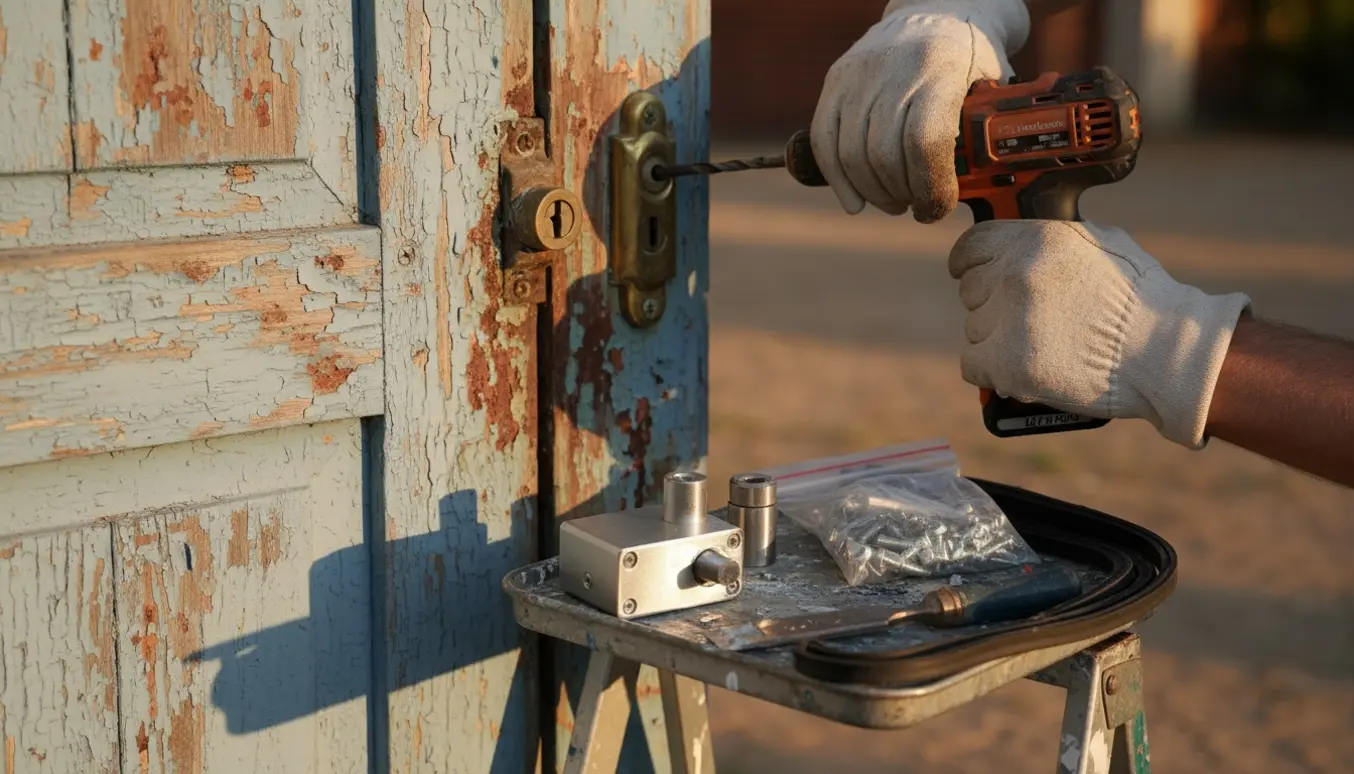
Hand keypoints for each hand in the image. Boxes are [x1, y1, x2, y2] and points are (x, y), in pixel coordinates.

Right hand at [810, 0, 1029, 221]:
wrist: (938, 9)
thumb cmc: (970, 59)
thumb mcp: (991, 89)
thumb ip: (982, 136)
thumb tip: (973, 194)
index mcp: (941, 68)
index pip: (923, 142)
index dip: (930, 186)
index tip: (938, 206)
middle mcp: (894, 68)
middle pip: (883, 154)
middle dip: (901, 193)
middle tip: (917, 205)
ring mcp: (859, 74)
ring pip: (852, 154)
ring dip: (874, 192)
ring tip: (894, 202)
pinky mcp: (836, 80)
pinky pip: (824, 140)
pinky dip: (838, 180)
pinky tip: (855, 201)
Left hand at [948, 220, 1251, 448]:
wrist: (1166, 353)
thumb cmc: (1142, 302)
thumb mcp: (1100, 244)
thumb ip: (1049, 242)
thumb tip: (1016, 243)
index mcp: (1037, 240)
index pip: (972, 246)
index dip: (969, 263)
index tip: (971, 274)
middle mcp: (1017, 273)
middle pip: (972, 291)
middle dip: (994, 307)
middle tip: (1031, 322)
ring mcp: (1011, 319)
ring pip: (974, 329)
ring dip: (997, 341)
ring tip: (1041, 346)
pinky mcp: (1010, 363)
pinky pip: (972, 365)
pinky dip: (991, 373)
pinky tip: (1018, 371)